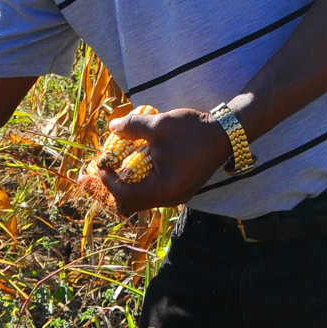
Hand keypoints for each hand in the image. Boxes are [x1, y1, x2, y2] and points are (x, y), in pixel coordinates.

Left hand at [78, 107, 231, 217]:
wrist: (227, 133)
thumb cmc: (193, 130)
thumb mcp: (160, 125)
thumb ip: (132, 127)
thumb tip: (111, 128)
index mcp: (163, 188)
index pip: (125, 193)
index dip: (107, 180)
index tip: (100, 164)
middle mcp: (170, 198)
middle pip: (132, 202)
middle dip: (114, 187)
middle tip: (100, 172)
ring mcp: (178, 196)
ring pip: (143, 199)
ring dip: (127, 185)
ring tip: (116, 168)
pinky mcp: (182, 189)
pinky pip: (155, 192)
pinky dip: (141, 182)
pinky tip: (136, 166)